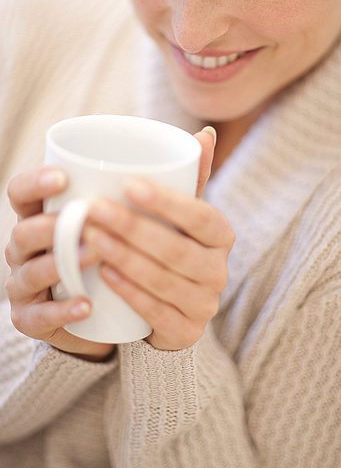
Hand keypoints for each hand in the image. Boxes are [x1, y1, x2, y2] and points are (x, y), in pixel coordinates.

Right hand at [4, 167, 114, 361]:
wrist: (100, 315)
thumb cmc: (109, 253)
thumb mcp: (115, 222)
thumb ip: (133, 195)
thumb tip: (185, 155)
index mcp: (38, 218)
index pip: (21, 193)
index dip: (35, 184)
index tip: (64, 178)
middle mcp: (24, 249)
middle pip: (23, 232)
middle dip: (50, 225)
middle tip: (86, 219)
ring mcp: (24, 285)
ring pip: (30, 273)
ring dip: (60, 264)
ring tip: (93, 255)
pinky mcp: (31, 319)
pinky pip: (40, 316)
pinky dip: (63, 310)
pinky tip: (87, 305)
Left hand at [85, 127, 235, 350]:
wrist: (172, 306)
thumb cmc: (171, 245)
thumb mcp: (181, 213)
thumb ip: (190, 177)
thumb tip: (205, 133)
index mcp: (221, 236)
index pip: (202, 215)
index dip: (168, 201)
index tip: (129, 183)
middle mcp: (220, 270)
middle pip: (177, 249)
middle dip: (133, 228)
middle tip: (93, 209)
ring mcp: (205, 305)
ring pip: (164, 280)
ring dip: (124, 257)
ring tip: (89, 237)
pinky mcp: (186, 332)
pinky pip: (156, 313)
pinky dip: (129, 292)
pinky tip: (103, 274)